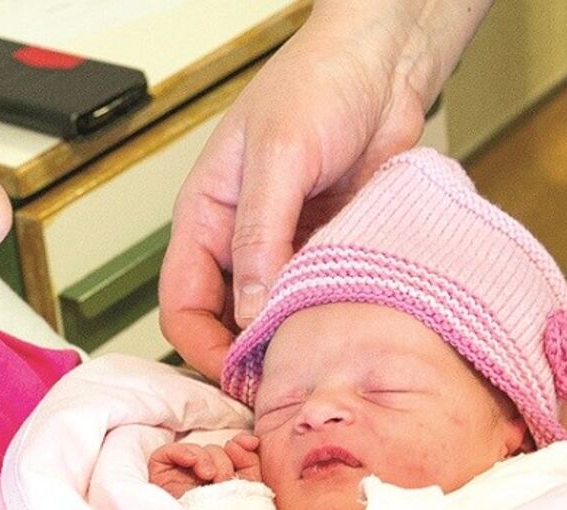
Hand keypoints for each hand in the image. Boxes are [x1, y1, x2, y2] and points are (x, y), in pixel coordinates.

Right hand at [148, 432, 261, 497]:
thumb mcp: (249, 490)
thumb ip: (250, 463)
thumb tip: (247, 441)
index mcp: (223, 481)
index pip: (231, 451)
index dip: (241, 443)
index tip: (252, 444)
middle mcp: (201, 479)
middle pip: (213, 450)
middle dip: (223, 460)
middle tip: (225, 480)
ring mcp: (180, 478)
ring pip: (194, 451)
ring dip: (206, 458)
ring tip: (211, 478)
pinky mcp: (160, 479)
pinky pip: (166, 454)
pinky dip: (182, 452)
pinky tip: (192, 462)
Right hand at [159, 0, 491, 379]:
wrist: (383, 65)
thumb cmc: (317, 85)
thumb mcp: (279, 156)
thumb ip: (260, 235)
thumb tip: (249, 311)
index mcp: (206, 218)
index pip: (182, 303)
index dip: (202, 348)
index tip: (240, 378)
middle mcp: (243, 241)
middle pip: (228, 322)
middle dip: (248, 357)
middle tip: (284, 386)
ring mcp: (289, 249)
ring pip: (277, 317)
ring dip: (294, 341)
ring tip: (320, 362)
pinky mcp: (331, 251)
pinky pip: (322, 299)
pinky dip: (330, 318)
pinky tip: (350, 330)